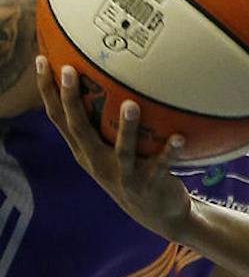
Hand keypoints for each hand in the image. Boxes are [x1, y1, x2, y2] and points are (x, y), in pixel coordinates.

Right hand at [36, 59, 194, 241]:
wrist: (159, 216)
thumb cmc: (133, 171)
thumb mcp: (109, 150)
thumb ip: (102, 122)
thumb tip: (105, 77)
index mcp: (85, 152)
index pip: (59, 118)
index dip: (47, 91)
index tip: (41, 60)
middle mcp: (99, 164)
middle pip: (79, 129)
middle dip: (71, 100)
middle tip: (68, 70)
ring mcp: (124, 176)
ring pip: (122, 151)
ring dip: (127, 129)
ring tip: (131, 105)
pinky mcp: (150, 185)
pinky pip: (161, 165)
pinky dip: (170, 151)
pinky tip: (180, 137)